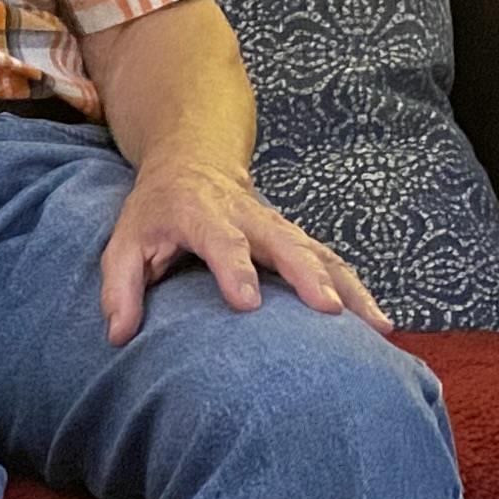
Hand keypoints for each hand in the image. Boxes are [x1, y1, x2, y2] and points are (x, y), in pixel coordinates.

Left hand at [98, 157, 388, 345]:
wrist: (194, 164)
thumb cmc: (156, 213)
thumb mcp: (124, 242)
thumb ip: (119, 287)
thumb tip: (119, 334)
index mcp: (201, 215)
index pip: (221, 241)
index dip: (234, 270)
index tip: (247, 304)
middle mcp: (248, 217)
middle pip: (285, 243)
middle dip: (308, 276)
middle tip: (328, 310)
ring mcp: (279, 227)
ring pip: (321, 254)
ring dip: (349, 288)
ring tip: (376, 327)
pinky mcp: (299, 240)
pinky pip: (334, 264)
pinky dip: (359, 290)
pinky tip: (380, 324)